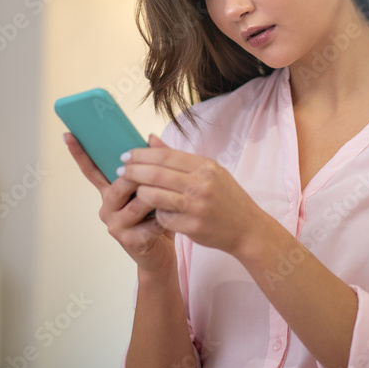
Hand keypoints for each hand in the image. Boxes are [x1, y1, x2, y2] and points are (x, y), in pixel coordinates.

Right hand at [63, 131, 174, 274]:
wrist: (160, 254)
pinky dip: (163, 219)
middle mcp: (107, 207)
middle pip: (118, 185)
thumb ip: (151, 165)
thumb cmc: (156, 219)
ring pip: (136, 204)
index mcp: (110, 192)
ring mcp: (115, 225)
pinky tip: (171, 218)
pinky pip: (149, 224)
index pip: (92, 170)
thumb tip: (150, 137)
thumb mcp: (154, 189)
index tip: (69, 135)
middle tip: (154, 172)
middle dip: (137, 177)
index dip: (80, 153)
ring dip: (155, 199)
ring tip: (170, 196)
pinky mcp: (128, 240)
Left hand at [120, 133, 268, 256]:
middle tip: (121, 170)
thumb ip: (178, 157)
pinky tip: (155, 211)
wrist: (247, 228)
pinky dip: (156, 213)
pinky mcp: (192, 227)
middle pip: (156, 174)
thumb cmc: (226, 197)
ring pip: (154, 196)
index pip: (165, 155)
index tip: (126, 155)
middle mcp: (201, 184)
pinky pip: (163, 217)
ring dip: (139, 192)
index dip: (141, 154)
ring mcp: (196, 207)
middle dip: (133, 171)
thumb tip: (150, 138)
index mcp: (205, 167)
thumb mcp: (209, 171)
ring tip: (133, 190)